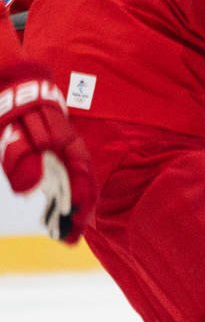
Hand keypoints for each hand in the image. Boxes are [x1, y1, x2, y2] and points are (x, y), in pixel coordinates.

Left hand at [0, 64, 94, 242]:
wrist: (6, 82)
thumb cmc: (8, 106)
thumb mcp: (9, 131)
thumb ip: (20, 156)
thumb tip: (31, 189)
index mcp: (64, 140)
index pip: (80, 174)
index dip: (80, 200)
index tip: (73, 223)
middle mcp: (67, 146)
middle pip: (79, 181)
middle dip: (76, 211)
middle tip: (69, 239)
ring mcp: (58, 148)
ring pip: (70, 181)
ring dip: (68, 207)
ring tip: (63, 232)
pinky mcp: (47, 151)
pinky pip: (59, 176)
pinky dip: (57, 196)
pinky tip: (52, 210)